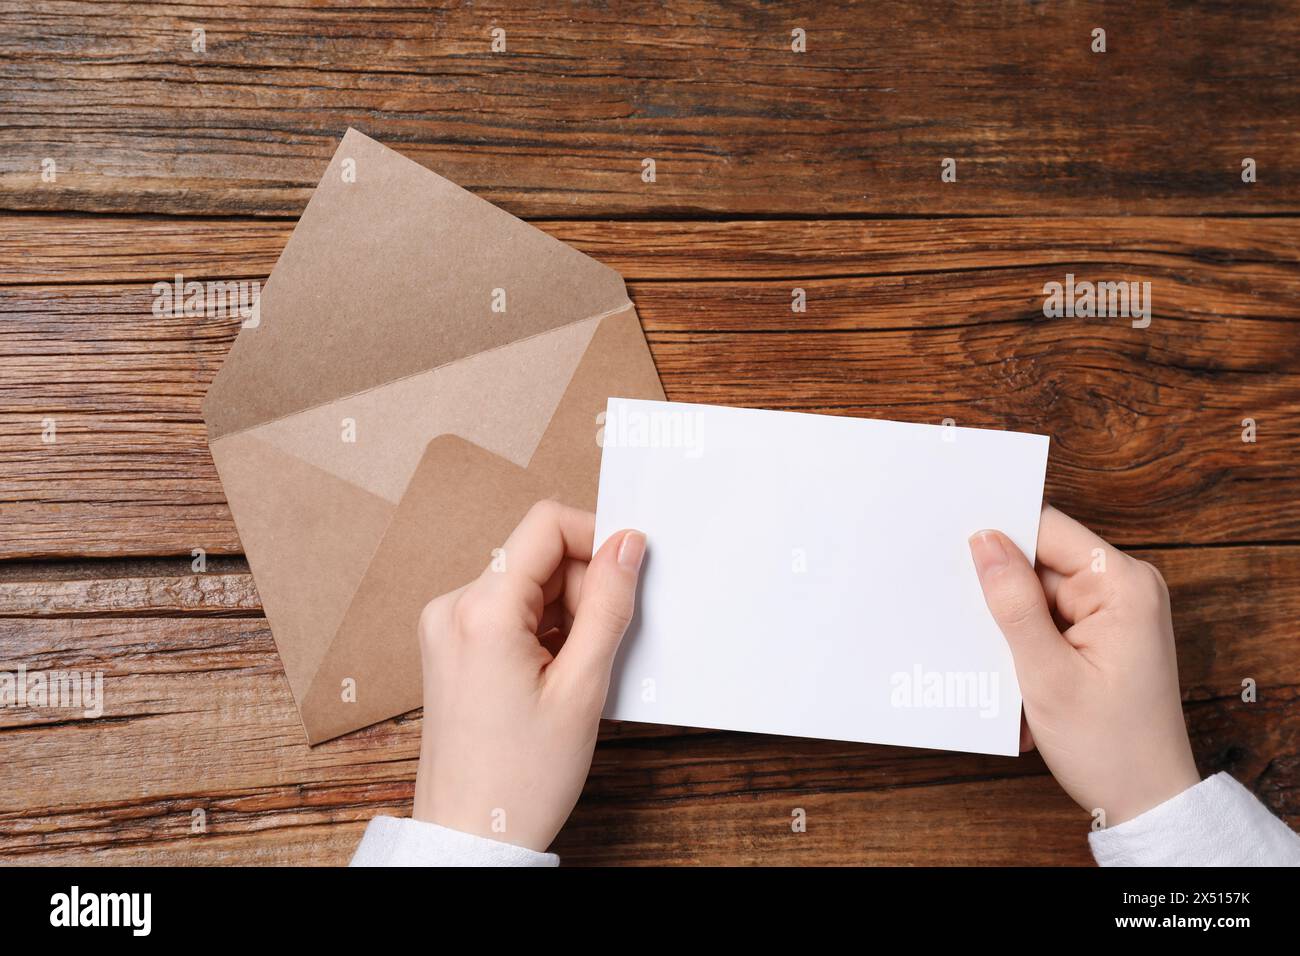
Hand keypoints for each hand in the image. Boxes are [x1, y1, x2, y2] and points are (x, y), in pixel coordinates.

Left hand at [413, 500, 645, 851]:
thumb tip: (627, 544)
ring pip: (527, 584)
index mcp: (481, 610)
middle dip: (583, 588)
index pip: (547, 524)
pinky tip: (554, 678)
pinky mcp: (450, 646)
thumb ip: (609, 604)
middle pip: (538, 555)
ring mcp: (446, 626)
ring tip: (574, 675)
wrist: (470, 835)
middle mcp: (453, 607)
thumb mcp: (583, 687)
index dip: (596, 538)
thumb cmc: (520, 778)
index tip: (626, 574)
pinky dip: (543, 632)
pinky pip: (509, 611)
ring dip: (566, 614)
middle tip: (601, 648)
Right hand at [969, 505, 1199, 825]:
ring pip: (1034, 593)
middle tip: (965, 618)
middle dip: (999, 589)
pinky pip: (1045, 619)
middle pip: (1038, 560)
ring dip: (1009, 625)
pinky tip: (1013, 675)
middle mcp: (1122, 589)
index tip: (950, 543)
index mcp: (1122, 585)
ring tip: (997, 661)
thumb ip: (1013, 604)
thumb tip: (984, 541)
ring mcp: (1112, 613)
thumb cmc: (1110, 746)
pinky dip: (1022, 644)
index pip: (1047, 528)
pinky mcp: (1099, 635)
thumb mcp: (1048, 674)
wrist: (1145, 802)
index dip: (998, 533)